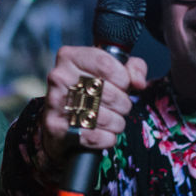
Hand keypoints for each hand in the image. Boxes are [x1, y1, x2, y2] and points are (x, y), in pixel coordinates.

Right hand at [39, 46, 146, 161]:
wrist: (60, 121)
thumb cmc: (89, 92)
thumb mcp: (110, 72)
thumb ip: (132, 69)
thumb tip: (139, 82)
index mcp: (70, 57)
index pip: (106, 65)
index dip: (123, 79)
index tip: (124, 85)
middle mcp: (59, 77)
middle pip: (108, 93)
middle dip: (123, 104)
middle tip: (120, 107)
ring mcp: (55, 102)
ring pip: (103, 117)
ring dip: (117, 123)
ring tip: (113, 120)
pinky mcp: (56, 127)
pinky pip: (95, 136)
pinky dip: (107, 138)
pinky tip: (104, 133)